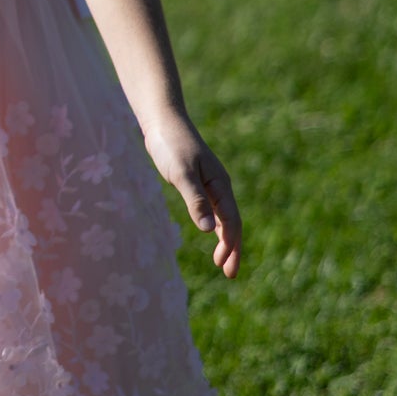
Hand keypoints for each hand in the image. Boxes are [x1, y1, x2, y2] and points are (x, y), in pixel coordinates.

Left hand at [141, 116, 242, 278]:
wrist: (163, 121)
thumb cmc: (171, 145)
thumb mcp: (181, 173)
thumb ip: (195, 200)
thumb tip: (208, 229)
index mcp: (220, 184)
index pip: (231, 221)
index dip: (231, 245)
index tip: (225, 267)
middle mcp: (219, 185)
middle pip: (232, 222)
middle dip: (233, 248)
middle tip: (230, 274)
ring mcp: (210, 184)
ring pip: (224, 217)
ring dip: (225, 239)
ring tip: (222, 263)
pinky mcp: (199, 182)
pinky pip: (213, 208)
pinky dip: (215, 225)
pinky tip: (212, 233)